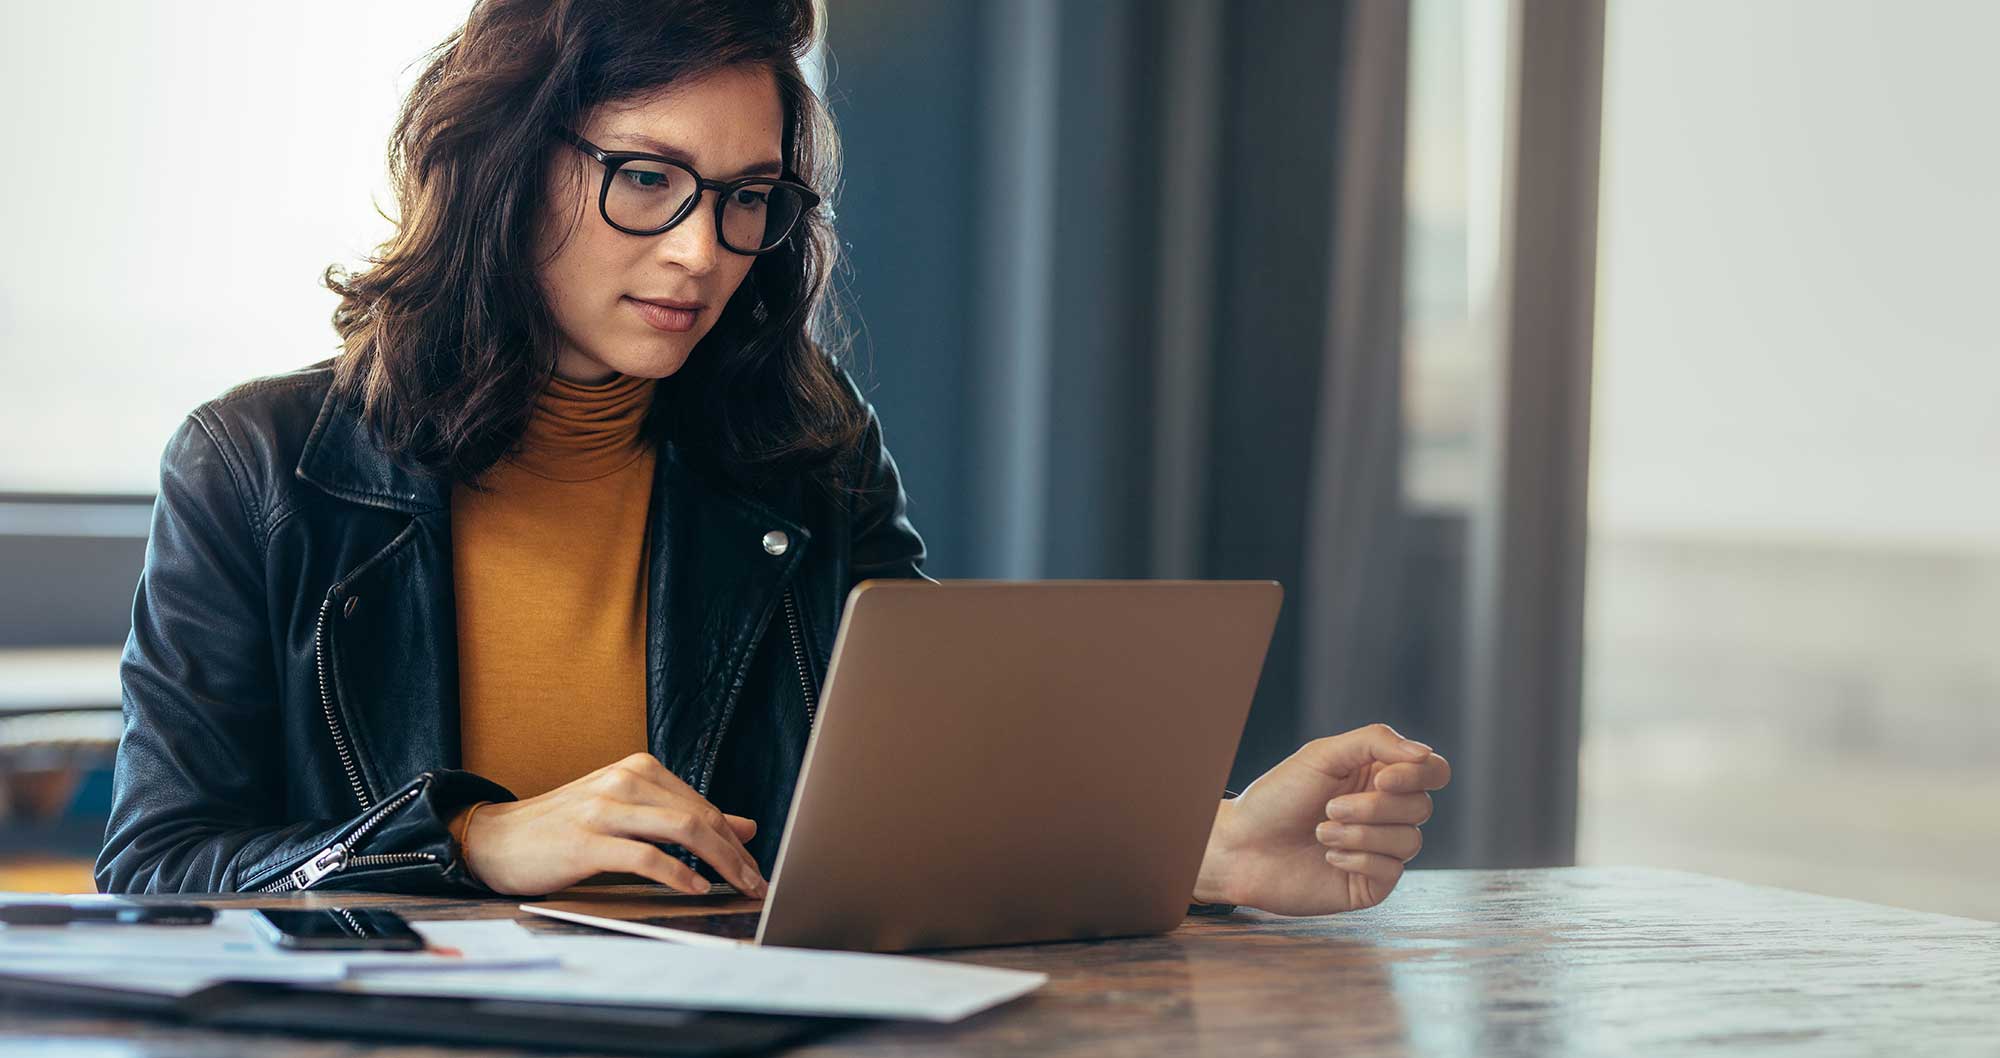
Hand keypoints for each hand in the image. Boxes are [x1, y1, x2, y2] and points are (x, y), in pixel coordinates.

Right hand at [461, 752, 767, 897]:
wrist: (496, 838)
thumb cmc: (565, 829)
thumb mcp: (629, 814)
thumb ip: (682, 817)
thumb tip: (745, 827)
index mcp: (638, 769)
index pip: (703, 805)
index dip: (735, 839)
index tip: (755, 867)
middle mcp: (625, 780)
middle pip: (700, 816)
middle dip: (736, 854)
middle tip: (757, 883)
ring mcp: (605, 808)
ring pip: (682, 830)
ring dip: (719, 862)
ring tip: (737, 887)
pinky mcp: (586, 841)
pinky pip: (645, 856)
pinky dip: (677, 874)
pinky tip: (695, 888)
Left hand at [1192, 723, 1449, 915]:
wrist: (1242, 846)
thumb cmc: (1278, 797)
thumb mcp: (1323, 755)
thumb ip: (1375, 742)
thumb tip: (1425, 754)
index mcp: (1379, 776)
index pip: (1433, 771)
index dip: (1418, 774)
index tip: (1381, 779)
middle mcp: (1386, 812)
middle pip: (1422, 806)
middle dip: (1374, 807)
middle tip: (1330, 808)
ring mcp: (1381, 849)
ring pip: (1410, 840)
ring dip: (1361, 834)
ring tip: (1321, 832)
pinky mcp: (1371, 883)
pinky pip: (1392, 870)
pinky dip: (1358, 858)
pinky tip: (1328, 855)